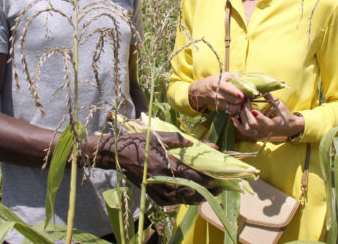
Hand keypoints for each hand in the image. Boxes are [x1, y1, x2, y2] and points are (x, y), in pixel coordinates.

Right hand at [95, 132, 219, 205]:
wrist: (117, 155)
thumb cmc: (139, 144)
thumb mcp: (158, 136)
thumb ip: (178, 139)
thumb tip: (196, 143)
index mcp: (165, 165)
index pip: (191, 176)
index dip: (205, 180)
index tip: (217, 180)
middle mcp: (162, 180)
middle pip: (189, 190)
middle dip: (206, 190)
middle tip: (219, 189)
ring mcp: (156, 189)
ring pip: (182, 199)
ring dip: (196, 197)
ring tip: (208, 194)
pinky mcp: (152, 194)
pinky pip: (171, 201)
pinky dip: (182, 200)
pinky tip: (189, 196)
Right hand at [188, 73, 245, 115]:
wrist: (200, 91)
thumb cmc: (212, 82)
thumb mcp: (221, 76)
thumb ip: (232, 76)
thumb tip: (242, 77)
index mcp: (218, 84)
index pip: (229, 89)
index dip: (237, 93)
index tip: (242, 95)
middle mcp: (218, 94)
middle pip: (234, 100)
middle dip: (242, 99)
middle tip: (246, 96)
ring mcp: (218, 102)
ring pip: (233, 108)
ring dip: (240, 105)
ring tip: (242, 101)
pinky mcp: (219, 108)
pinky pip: (230, 111)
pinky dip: (236, 108)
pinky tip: (237, 104)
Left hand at [231, 93, 303, 141]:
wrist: (288, 127)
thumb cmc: (285, 116)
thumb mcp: (280, 106)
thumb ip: (271, 98)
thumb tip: (262, 89)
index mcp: (275, 125)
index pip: (267, 124)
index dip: (260, 118)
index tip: (254, 110)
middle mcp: (267, 132)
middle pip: (253, 125)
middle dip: (247, 112)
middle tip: (245, 100)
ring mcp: (260, 134)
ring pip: (247, 129)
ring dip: (242, 117)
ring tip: (241, 106)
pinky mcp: (255, 135)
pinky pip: (244, 132)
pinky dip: (238, 125)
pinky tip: (233, 118)